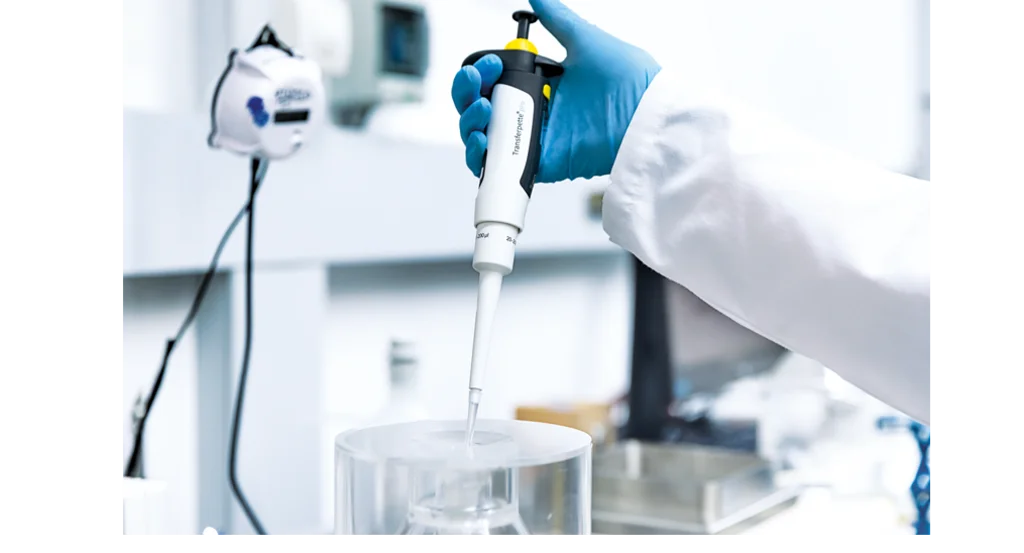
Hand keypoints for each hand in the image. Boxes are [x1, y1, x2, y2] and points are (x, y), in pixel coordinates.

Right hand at [452, 0, 660, 182]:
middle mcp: (534, 111)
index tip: (489, 65)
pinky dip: (483, 159)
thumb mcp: (586, 39)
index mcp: (539, 83)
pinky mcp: (540, 164)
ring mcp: (535, 139)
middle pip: (479, 109)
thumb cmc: (629, 80)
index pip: (492, 81)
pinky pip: (502, 167)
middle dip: (465, 97)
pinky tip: (483, 143)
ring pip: (483, 138)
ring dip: (469, 126)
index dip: (479, 74)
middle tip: (478, 89)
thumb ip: (557, 18)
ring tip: (481, 114)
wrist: (647, 116)